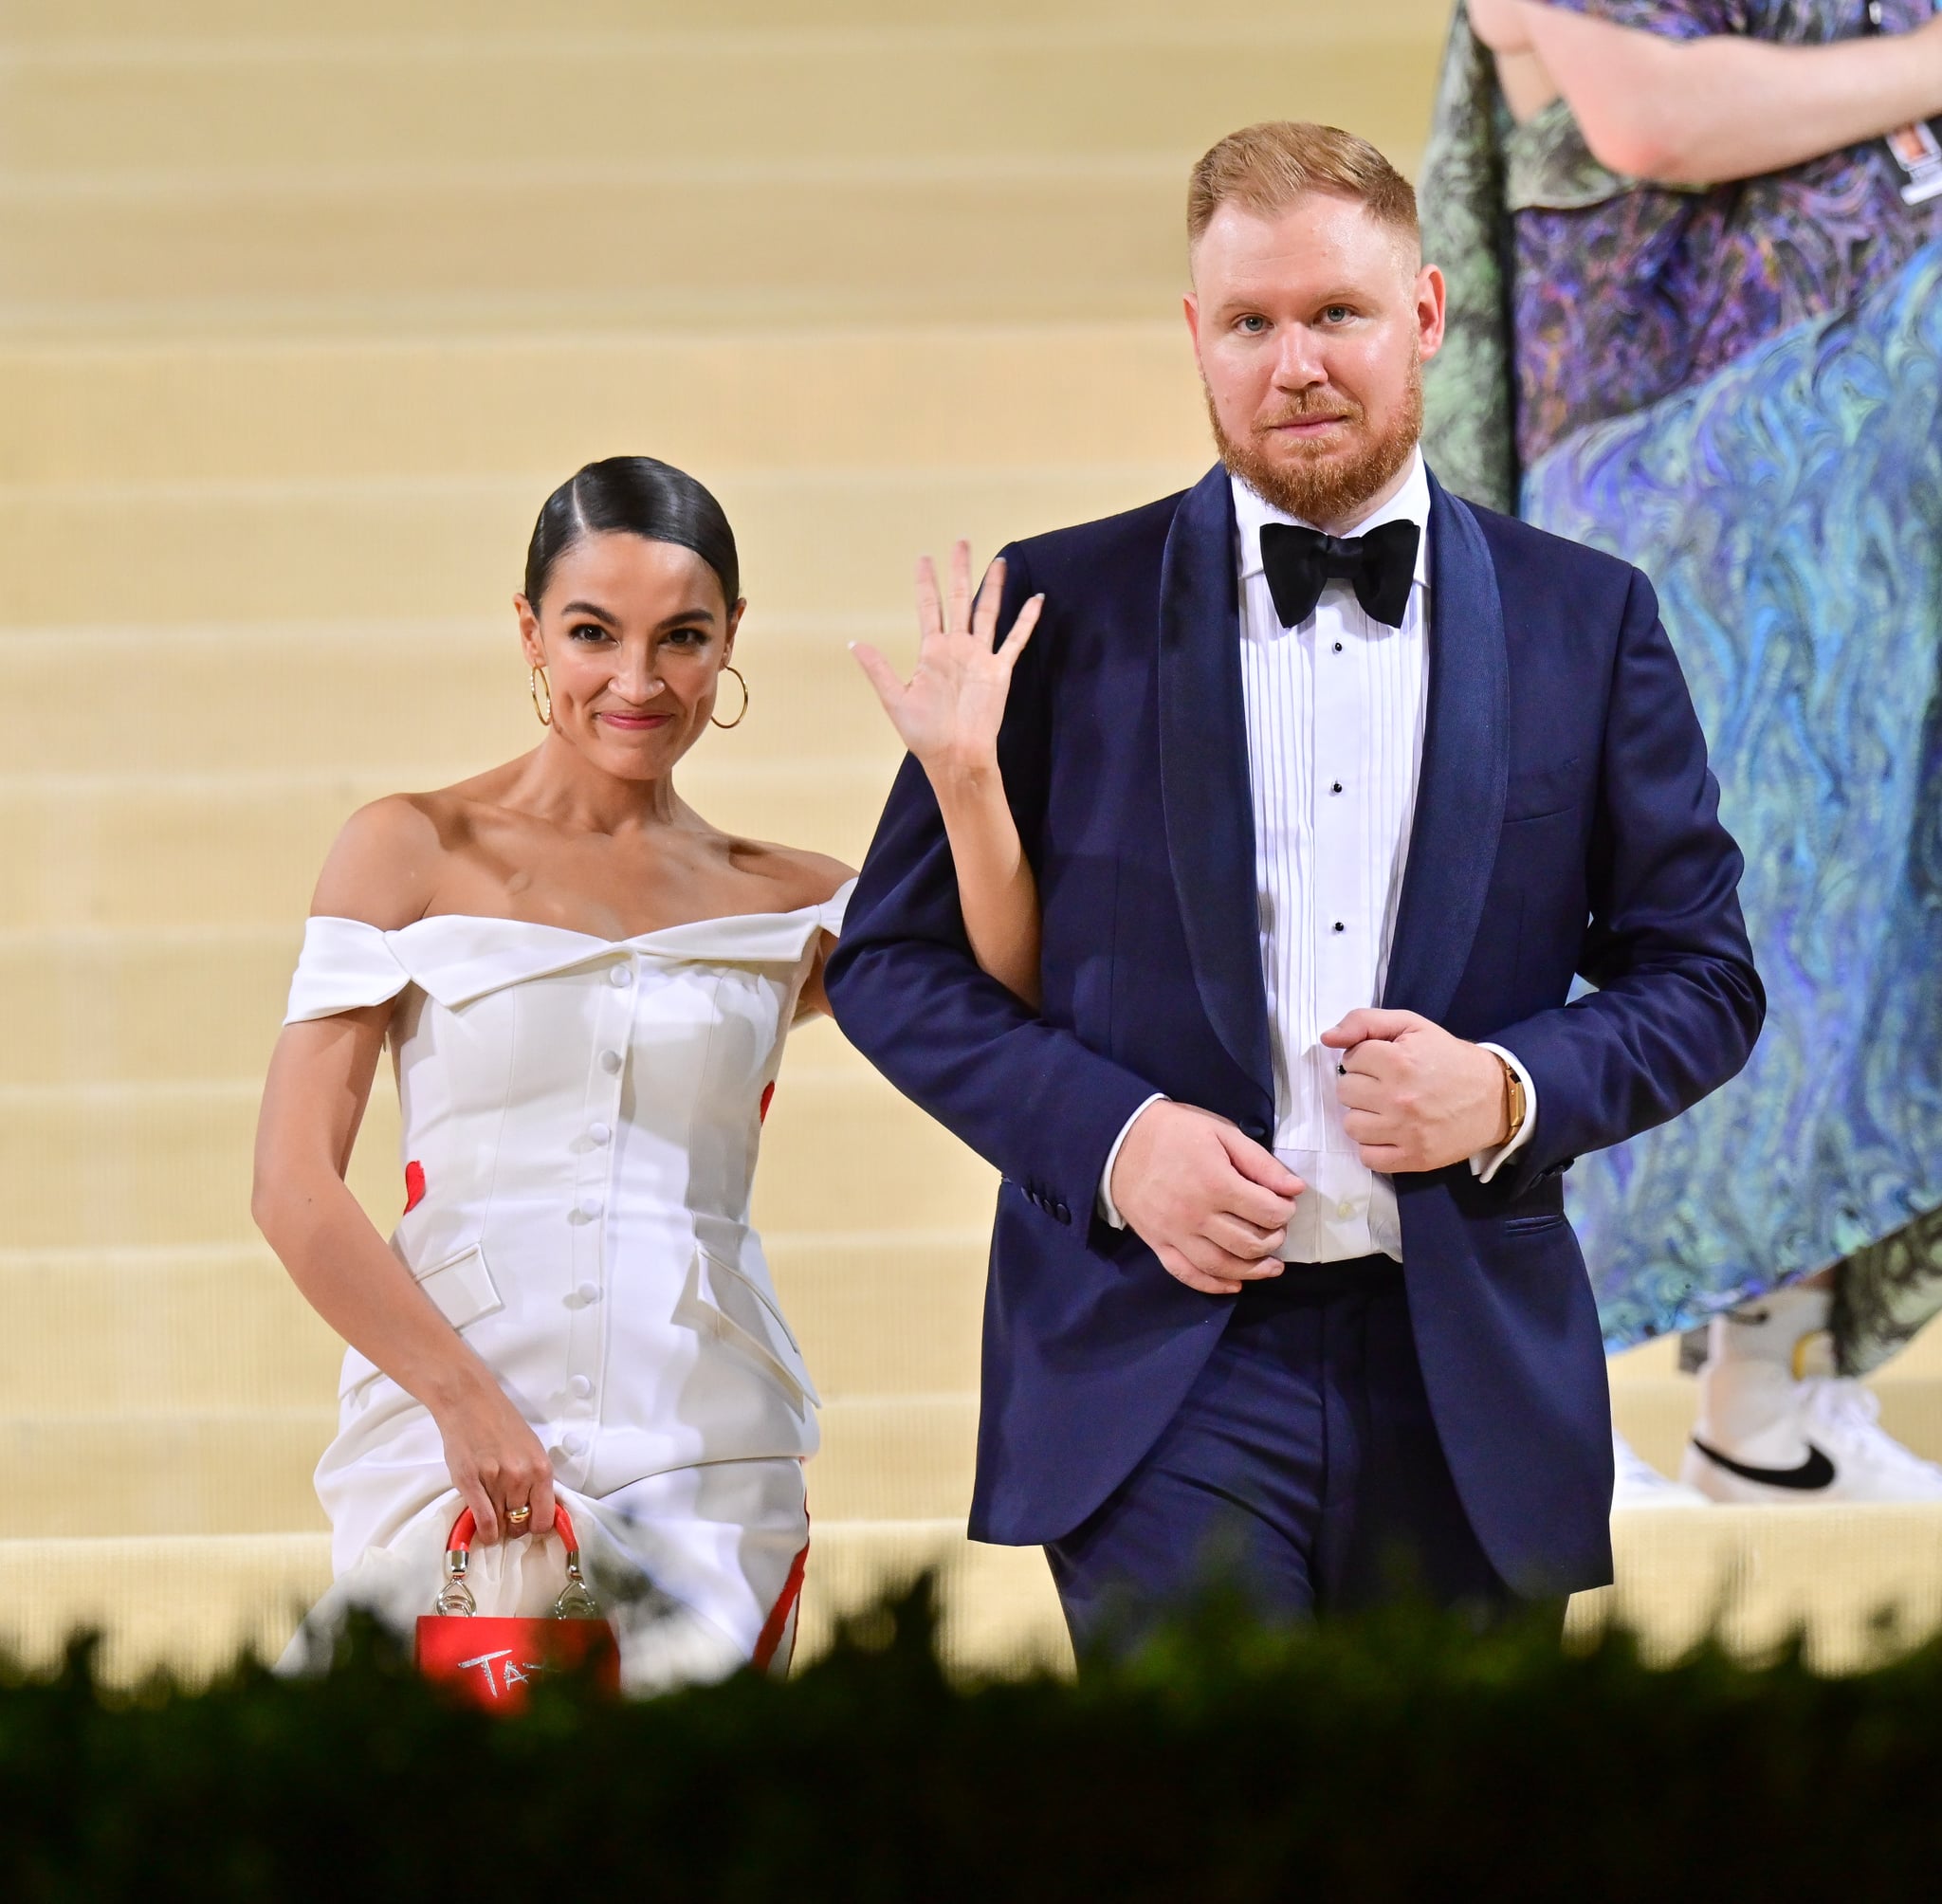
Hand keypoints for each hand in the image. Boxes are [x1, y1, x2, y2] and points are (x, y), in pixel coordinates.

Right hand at [432, 1372, 556, 1545]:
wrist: (470, 1402)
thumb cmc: (501, 1423)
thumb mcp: (531, 1449)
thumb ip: (535, 1478)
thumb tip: (537, 1508)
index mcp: (541, 1468)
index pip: (545, 1517)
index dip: (536, 1526)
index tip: (529, 1524)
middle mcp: (521, 1476)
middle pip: (521, 1522)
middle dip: (515, 1526)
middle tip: (508, 1520)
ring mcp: (495, 1479)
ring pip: (500, 1523)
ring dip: (497, 1527)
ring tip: (494, 1519)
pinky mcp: (470, 1481)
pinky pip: (483, 1520)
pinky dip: (485, 1532)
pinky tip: (484, 1532)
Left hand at [852, 541, 1042, 779]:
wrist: (955, 755)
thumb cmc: (924, 734)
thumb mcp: (895, 700)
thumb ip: (878, 669)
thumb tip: (855, 643)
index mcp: (931, 652)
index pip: (928, 607)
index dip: (925, 582)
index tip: (924, 558)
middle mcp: (956, 648)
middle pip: (959, 599)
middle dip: (960, 571)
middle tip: (961, 542)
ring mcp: (980, 657)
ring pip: (988, 612)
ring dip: (992, 587)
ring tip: (997, 561)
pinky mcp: (999, 671)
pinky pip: (1015, 641)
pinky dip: (1025, 621)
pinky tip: (1035, 600)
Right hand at [1110, 1101, 1303, 1295]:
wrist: (1120, 1141)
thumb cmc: (1175, 1132)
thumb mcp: (1221, 1132)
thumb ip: (1260, 1162)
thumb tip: (1295, 1189)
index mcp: (1216, 1183)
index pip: (1267, 1212)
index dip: (1285, 1211)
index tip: (1285, 1204)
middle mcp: (1197, 1215)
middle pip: (1249, 1243)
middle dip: (1273, 1239)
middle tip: (1277, 1229)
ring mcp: (1176, 1234)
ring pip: (1222, 1266)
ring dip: (1253, 1270)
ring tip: (1271, 1265)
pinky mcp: (1158, 1244)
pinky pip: (1188, 1274)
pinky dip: (1214, 1285)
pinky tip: (1234, 1284)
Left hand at [1322, 1009, 1509, 1173]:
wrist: (1494, 1098)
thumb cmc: (1448, 1058)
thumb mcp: (1412, 1026)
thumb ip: (1365, 1022)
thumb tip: (1327, 1038)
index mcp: (1399, 1061)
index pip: (1350, 1059)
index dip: (1365, 1058)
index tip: (1385, 1062)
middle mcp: (1399, 1098)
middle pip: (1345, 1092)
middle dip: (1361, 1085)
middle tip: (1386, 1085)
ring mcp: (1405, 1131)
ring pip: (1351, 1125)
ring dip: (1363, 1116)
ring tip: (1386, 1109)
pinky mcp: (1413, 1158)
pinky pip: (1367, 1157)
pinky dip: (1373, 1146)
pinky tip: (1389, 1133)